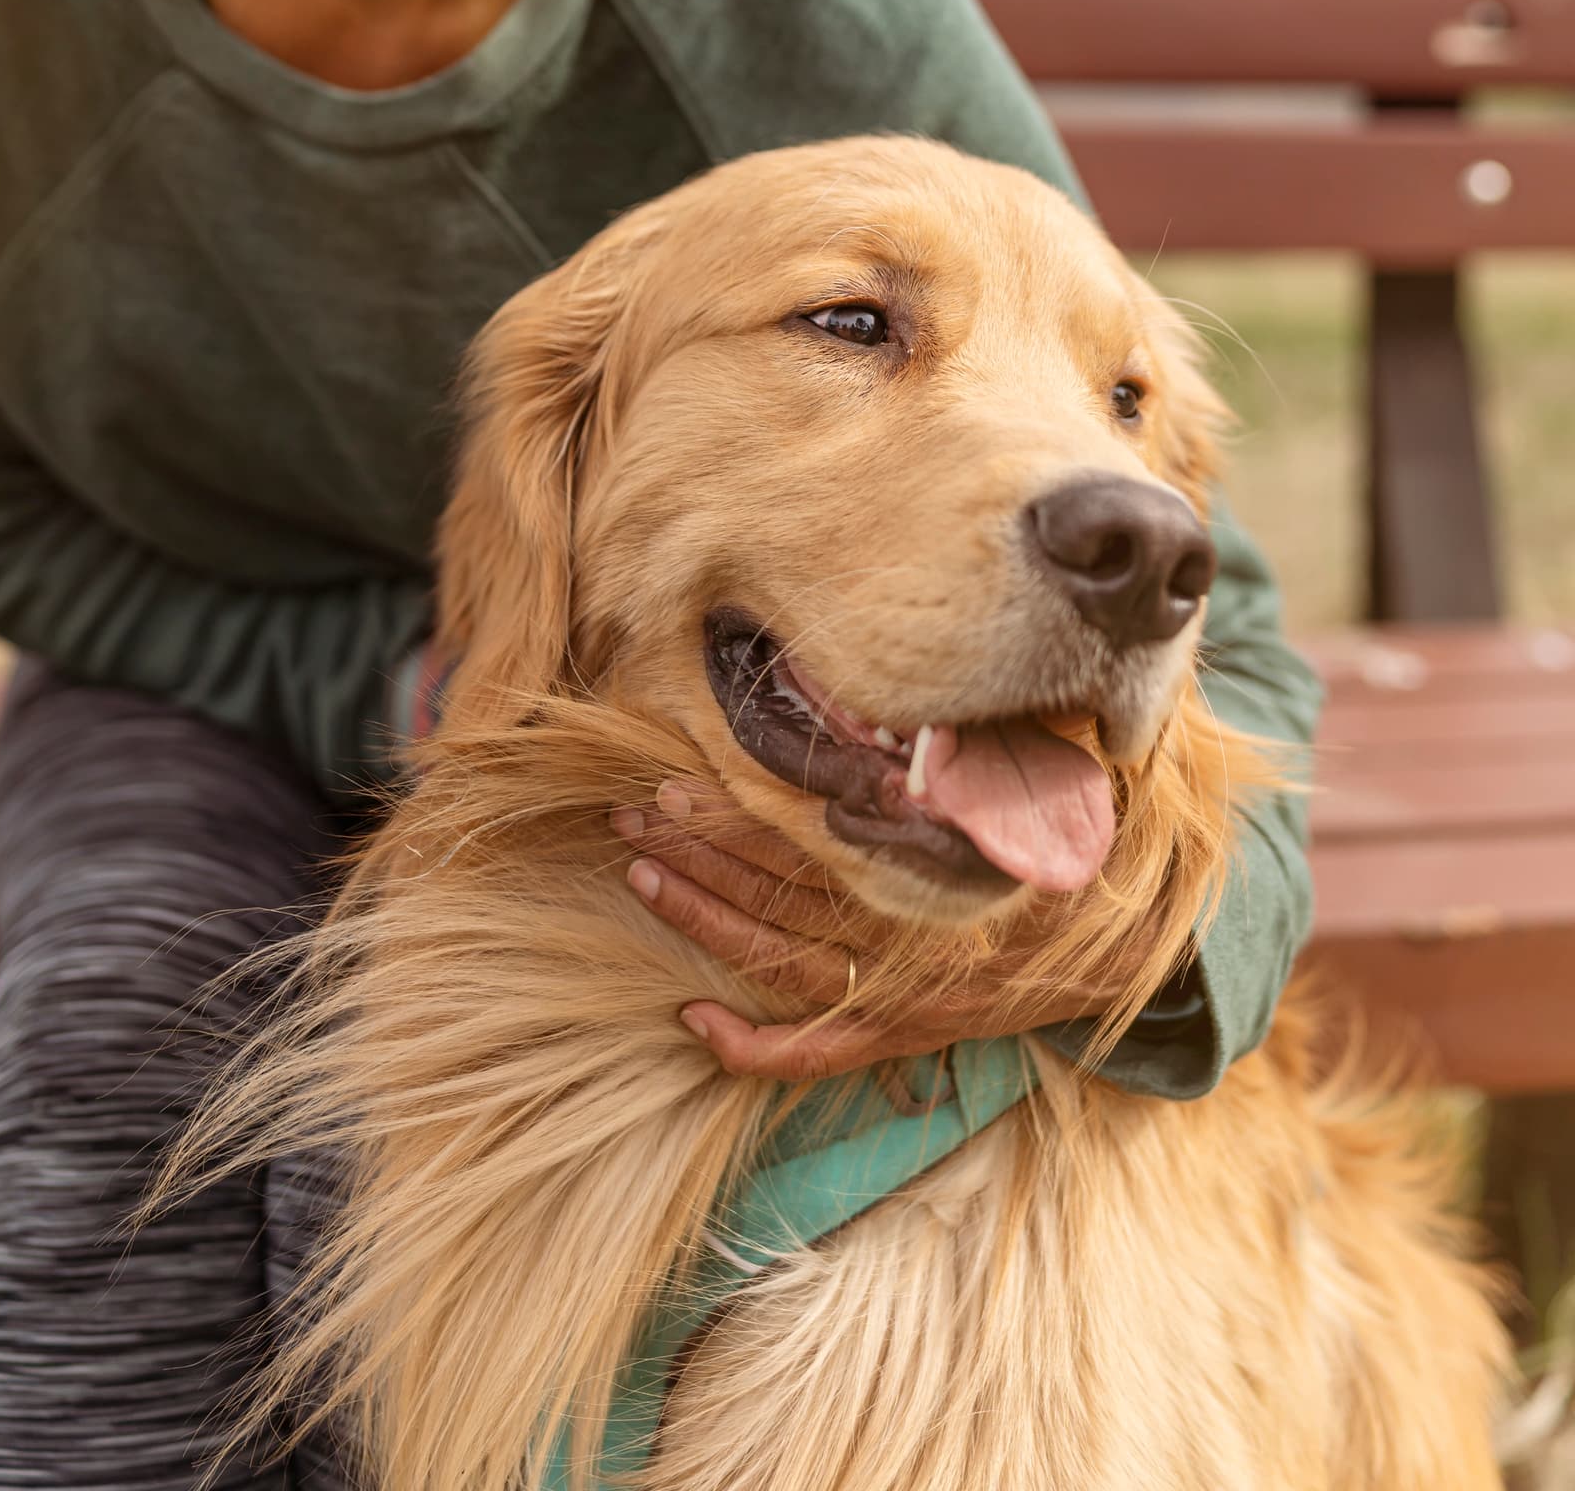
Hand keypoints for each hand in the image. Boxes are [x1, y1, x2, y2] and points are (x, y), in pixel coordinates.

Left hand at [610, 776, 1108, 1082]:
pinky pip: (820, 1052)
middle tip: (632, 817)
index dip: (739, 819)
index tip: (678, 780)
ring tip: (640, 875)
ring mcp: (904, 1000)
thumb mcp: (1048, 788)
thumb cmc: (1075, 848)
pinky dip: (754, 1046)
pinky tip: (691, 1018)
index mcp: (937, 876)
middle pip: (782, 900)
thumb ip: (984, 757)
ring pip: (783, 965)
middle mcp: (913, 944)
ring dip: (706, 922)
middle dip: (699, 855)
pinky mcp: (904, 1035)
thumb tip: (934, 712)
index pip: (812, 847)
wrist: (1132, 951)